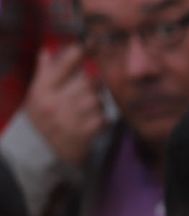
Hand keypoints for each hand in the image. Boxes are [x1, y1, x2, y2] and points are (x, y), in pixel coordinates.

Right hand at [21, 46, 105, 168]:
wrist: (43, 151)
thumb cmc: (42, 118)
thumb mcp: (37, 94)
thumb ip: (44, 73)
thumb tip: (48, 50)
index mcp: (42, 90)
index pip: (62, 66)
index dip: (77, 53)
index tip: (89, 43)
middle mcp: (55, 103)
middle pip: (86, 82)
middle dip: (92, 85)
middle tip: (87, 91)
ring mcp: (70, 119)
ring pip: (97, 100)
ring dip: (97, 103)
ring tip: (87, 109)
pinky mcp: (84, 133)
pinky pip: (103, 118)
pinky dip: (102, 119)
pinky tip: (93, 122)